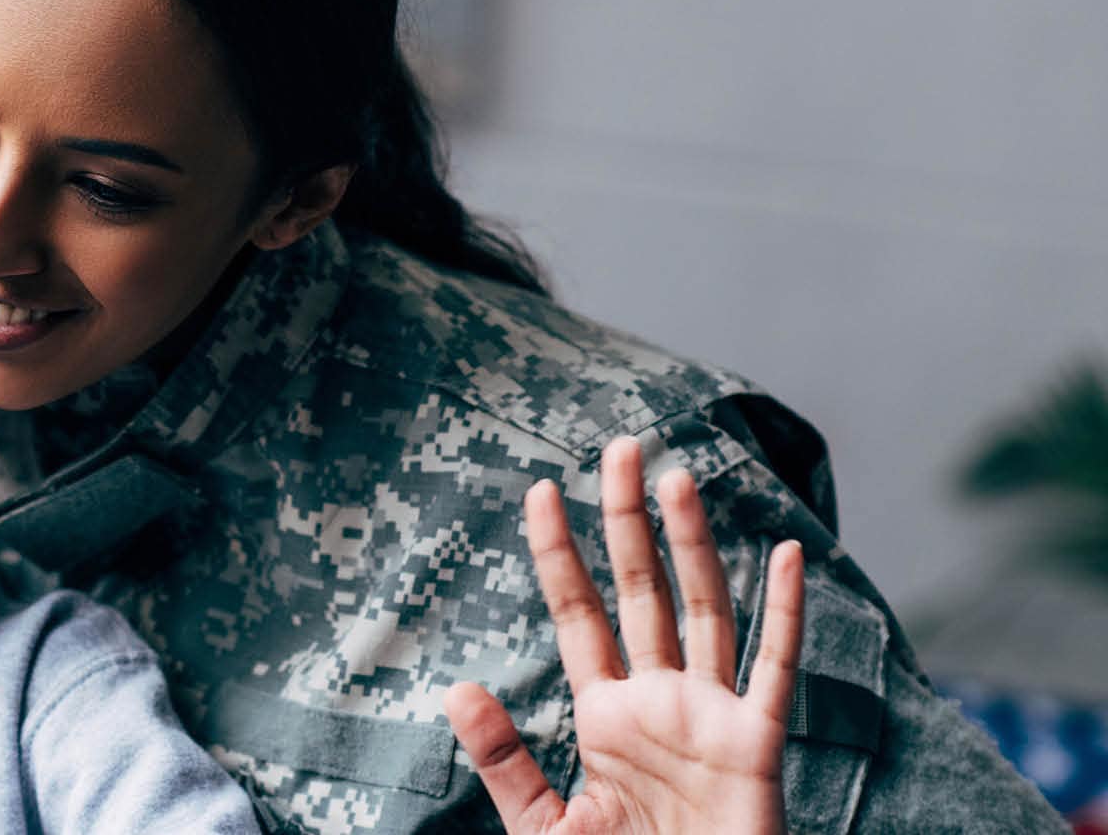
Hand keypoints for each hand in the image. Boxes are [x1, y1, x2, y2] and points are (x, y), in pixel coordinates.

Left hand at [443, 437, 801, 834]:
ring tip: (675, 478)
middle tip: (620, 447)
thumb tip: (457, 688)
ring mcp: (711, 718)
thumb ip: (505, 760)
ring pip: (704, 611)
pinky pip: (775, 670)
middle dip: (629, 521)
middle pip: (641, 591)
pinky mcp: (756, 747)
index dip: (561, 553)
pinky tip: (787, 556)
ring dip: (693, 545)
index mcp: (607, 716)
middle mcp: (660, 701)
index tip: (542, 490)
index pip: (579, 614)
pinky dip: (786, 613)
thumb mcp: (547, 826)